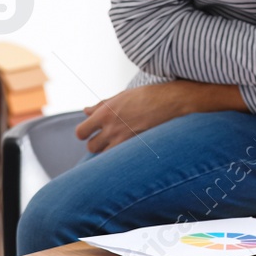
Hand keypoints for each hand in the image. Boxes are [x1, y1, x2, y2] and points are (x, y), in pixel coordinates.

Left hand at [77, 82, 200, 154]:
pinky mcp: (135, 148)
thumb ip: (102, 105)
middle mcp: (111, 127)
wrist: (174, 101)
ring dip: (109, 152)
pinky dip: (122, 157)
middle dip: (97, 144)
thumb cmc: (149, 96)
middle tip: (108, 139)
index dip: (85, 134)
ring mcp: (124, 139)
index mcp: (106, 112)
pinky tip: (130, 152)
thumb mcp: (123, 96)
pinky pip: (120, 159)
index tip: (92, 132)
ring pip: (104, 156)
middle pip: (91, 146)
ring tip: (121, 145)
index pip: (81, 132)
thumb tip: (86, 111)